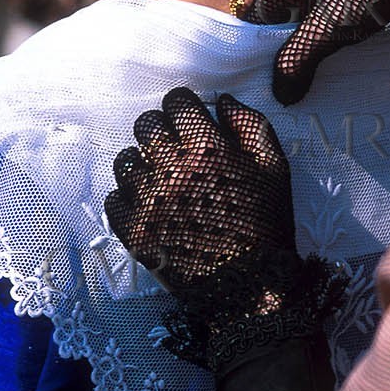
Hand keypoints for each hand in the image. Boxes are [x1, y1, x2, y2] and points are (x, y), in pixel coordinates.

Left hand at [105, 87, 296, 297]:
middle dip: (161, 131)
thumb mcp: (275, 169)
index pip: (176, 102)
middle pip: (145, 124)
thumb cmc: (266, 225)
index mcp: (207, 148)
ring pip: (126, 160)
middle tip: (177, 151)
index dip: (184, 108)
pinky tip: (149, 206)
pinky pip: (114, 199)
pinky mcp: (134, 231)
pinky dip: (128, 198)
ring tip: (161, 180)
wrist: (250, 289)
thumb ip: (251, 127)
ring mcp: (147, 201)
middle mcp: (171, 168)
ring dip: (143, 163)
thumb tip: (222, 102)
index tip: (191, 122)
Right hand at [244, 0, 389, 103]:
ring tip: (311, 98)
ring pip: (309, 38)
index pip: (251, 23)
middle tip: (285, 100)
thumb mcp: (326, 26)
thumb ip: (298, 59)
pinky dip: (338, 56)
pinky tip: (342, 82)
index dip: (250, 54)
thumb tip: (280, 96)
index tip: (254, 87)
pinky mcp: (352, 8)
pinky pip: (336, 37)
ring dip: (314, 63)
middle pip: (281, 33)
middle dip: (286, 64)